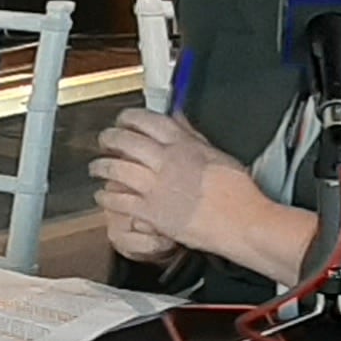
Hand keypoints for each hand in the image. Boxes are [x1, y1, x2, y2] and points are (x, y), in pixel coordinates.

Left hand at [91, 106, 248, 264]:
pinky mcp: (152, 212)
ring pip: (116, 169)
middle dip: (109, 138)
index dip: (129, 117)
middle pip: (125, 141)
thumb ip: (193, 136)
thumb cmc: (238, 194)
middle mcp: (167, 162)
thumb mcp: (218, 155)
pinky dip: (106, 197)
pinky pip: (119, 200)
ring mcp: (156, 187)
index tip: (124, 119)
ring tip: (97, 167)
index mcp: (184, 146)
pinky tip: (103, 196)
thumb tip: (178, 117)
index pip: (148, 121)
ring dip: (101, 166)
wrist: (243, 223)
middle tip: (105, 140)